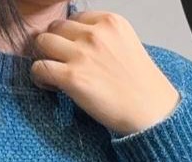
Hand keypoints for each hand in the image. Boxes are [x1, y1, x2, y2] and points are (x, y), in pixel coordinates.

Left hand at [31, 11, 180, 136]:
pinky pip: (39, 68)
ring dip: (44, 57)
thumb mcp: (128, 47)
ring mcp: (82, 55)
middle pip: (56, 28)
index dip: (71, 36)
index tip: (75, 53)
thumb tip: (80, 44)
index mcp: (111, 22)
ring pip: (42, 42)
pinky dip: (39, 77)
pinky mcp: (72, 78)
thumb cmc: (144, 88)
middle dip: (56, 45)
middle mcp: (95, 34)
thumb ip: (105, 39)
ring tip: (54, 74)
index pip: (75, 18)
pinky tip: (50, 86)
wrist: (152, 113)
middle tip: (62, 64)